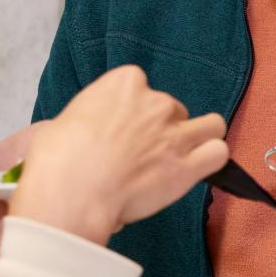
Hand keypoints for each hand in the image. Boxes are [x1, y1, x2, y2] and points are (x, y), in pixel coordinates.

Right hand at [7, 66, 228, 247]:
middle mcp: (154, 103)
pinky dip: (211, 160)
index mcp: (123, 84)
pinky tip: (197, 169)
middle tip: (143, 153)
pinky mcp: (187, 167)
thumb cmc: (57, 161)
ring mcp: (174, 134)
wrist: (72, 192)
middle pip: (172, 108)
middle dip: (162, 128)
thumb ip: (81, 122)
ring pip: (210, 124)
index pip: (140, 85)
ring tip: (183, 155)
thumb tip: (74, 135)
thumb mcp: (58, 124)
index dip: (133, 110)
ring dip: (199, 137)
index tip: (122, 128)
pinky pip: (218, 153)